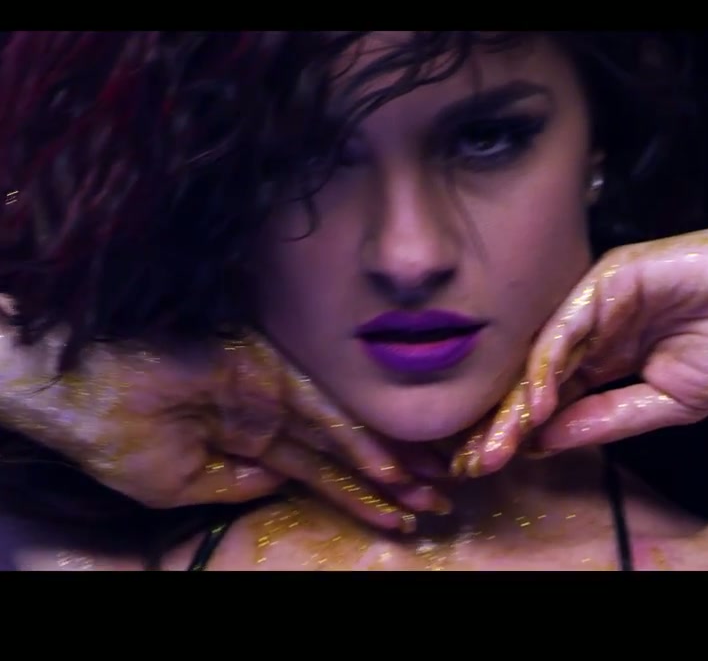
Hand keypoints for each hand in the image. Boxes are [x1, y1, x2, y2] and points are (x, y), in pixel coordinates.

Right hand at [0, 331, 450, 530]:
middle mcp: (271, 417)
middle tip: (439, 506)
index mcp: (249, 443)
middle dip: (390, 485)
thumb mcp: (178, 485)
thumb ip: (234, 486)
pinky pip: (324, 414)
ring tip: (430, 495)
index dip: (357, 497)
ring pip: (344, 438)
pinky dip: (357, 443)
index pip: (318, 476)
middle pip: (343, 458)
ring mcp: (275, 393)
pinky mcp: (273, 373)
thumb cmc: (116, 437)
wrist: (82, 391)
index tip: (400, 519)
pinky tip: (389, 470)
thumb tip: (278, 487)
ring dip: (387, 468)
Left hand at [451, 206, 707, 476]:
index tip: (493, 468)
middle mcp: (597, 326)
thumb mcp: (668, 403)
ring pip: (546, 351)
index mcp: (610, 357)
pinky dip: (551, 362)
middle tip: (476, 460)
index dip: (523, 431)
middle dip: (507, 420)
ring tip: (500, 440)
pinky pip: (571, 322)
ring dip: (520, 398)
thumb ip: (606, 419)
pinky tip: (537, 399)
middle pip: (538, 374)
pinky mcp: (612, 274)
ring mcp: (601, 299)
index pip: (554, 396)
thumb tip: (545, 442)